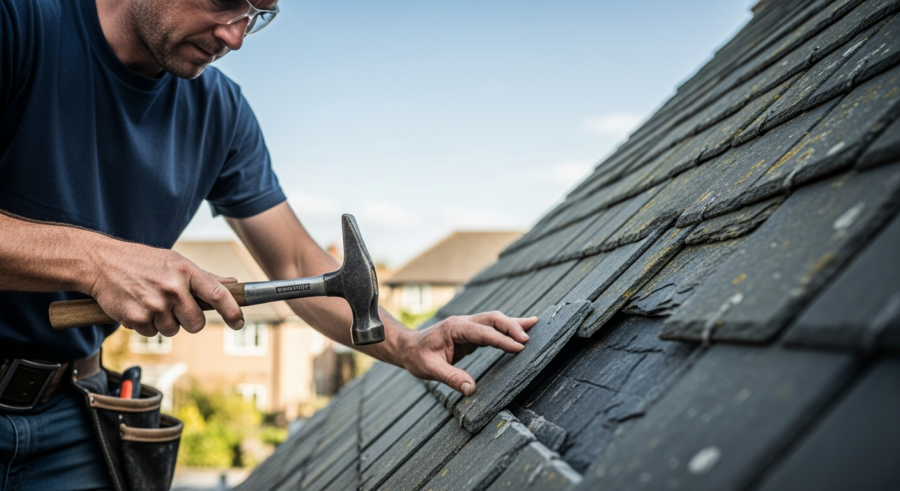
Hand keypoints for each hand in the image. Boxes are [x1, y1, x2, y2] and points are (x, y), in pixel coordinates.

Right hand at [86, 240, 243, 336]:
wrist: (101, 262)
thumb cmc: (143, 262)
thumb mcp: (175, 262)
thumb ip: (204, 277)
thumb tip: (232, 284)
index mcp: (185, 271)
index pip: (218, 295)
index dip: (232, 312)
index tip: (239, 323)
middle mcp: (172, 288)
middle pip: (196, 323)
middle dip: (189, 321)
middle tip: (176, 307)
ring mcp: (154, 304)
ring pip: (173, 331)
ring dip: (164, 322)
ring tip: (151, 302)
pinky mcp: (136, 318)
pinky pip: (152, 333)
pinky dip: (146, 325)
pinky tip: (138, 306)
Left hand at [397, 312, 537, 395]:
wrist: (408, 348)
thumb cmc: (417, 357)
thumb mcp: (430, 370)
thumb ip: (451, 378)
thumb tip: (472, 389)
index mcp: (455, 328)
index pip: (483, 333)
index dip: (502, 340)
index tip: (520, 348)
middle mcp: (464, 323)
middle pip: (493, 319)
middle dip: (512, 327)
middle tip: (529, 339)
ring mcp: (468, 326)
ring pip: (495, 320)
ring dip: (514, 324)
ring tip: (535, 324)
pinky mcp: (471, 333)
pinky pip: (492, 328)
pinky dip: (507, 329)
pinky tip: (521, 331)